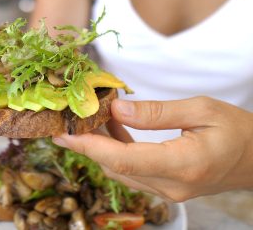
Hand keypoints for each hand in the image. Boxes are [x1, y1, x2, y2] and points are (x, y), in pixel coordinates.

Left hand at [53, 97, 252, 201]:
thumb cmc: (238, 130)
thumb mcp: (201, 109)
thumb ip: (156, 112)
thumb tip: (117, 109)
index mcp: (183, 164)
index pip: (124, 160)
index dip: (89, 147)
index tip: (64, 134)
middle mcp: (172, 185)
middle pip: (116, 168)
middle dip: (86, 146)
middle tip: (67, 123)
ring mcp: (169, 191)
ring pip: (121, 172)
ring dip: (100, 148)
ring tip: (87, 122)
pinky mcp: (167, 187)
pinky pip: (132, 172)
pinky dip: (116, 153)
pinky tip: (113, 130)